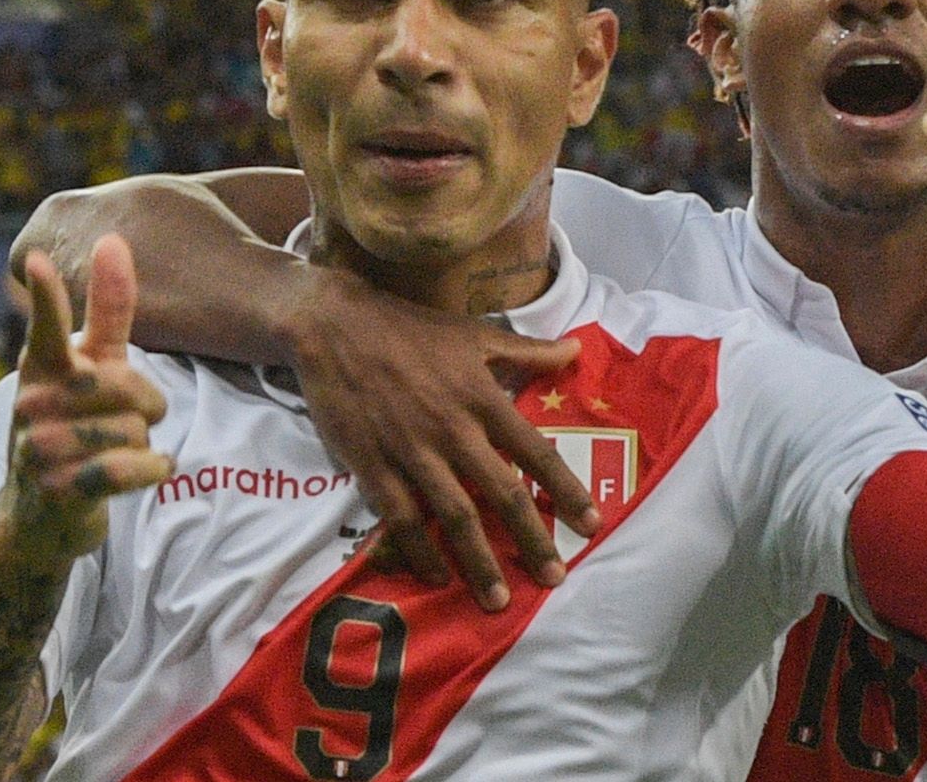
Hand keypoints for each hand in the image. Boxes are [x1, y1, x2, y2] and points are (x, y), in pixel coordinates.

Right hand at [5, 235, 171, 566]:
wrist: (41, 514)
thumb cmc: (76, 421)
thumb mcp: (93, 364)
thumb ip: (108, 309)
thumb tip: (112, 239)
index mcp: (41, 365)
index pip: (47, 327)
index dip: (47, 296)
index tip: (36, 260)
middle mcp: (32, 402)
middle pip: (126, 385)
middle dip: (146, 403)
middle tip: (131, 417)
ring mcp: (39, 448)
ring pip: (133, 430)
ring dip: (144, 443)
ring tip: (118, 451)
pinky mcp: (57, 490)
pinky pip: (128, 468)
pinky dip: (151, 470)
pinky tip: (144, 471)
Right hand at [285, 271, 597, 611]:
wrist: (335, 328)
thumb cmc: (410, 330)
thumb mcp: (474, 334)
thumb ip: (528, 350)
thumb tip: (577, 349)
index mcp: (483, 398)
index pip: (536, 453)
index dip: (565, 491)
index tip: (591, 525)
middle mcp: (454, 431)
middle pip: (502, 495)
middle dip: (531, 541)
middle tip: (554, 578)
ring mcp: (412, 452)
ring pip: (454, 516)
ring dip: (478, 561)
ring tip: (497, 599)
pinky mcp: (373, 466)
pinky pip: (402, 519)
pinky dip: (420, 552)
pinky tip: (437, 577)